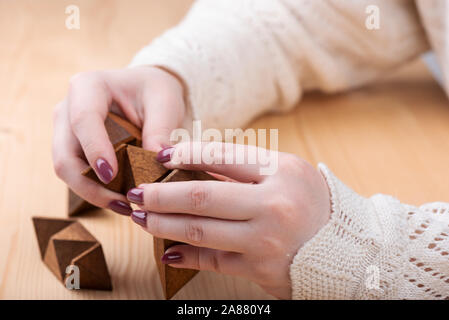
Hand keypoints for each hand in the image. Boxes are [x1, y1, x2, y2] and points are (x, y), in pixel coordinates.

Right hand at [52, 66, 185, 214]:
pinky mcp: (72, 149)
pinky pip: (77, 175)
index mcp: (88, 87)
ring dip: (93, 193)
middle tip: (124, 203)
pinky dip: (97, 191)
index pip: (84, 120)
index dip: (95, 150)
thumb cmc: (154, 91)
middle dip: (91, 185)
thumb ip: (160, 129)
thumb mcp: (164, 101)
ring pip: (67, 170)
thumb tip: (158, 162)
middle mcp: (68, 109)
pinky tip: (121, 201)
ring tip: (125, 206)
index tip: (111, 176)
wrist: (146, 91)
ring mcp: (66, 131)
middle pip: (66, 155)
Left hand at [126, 142, 330, 298]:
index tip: (160, 156)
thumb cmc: (311, 203)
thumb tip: (191, 166)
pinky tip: (166, 250)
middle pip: (202, 197)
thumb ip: (244, 169)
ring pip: (200, 230)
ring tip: (141, 217)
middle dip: (161, 194)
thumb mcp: (287, 173)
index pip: (221, 157)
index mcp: (280, 172)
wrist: (345, 248)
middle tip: (136, 192)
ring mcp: (265, 240)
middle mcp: (273, 205)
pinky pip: (211, 259)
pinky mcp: (259, 269)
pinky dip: (185, 255)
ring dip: (163, 224)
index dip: (185, 154)